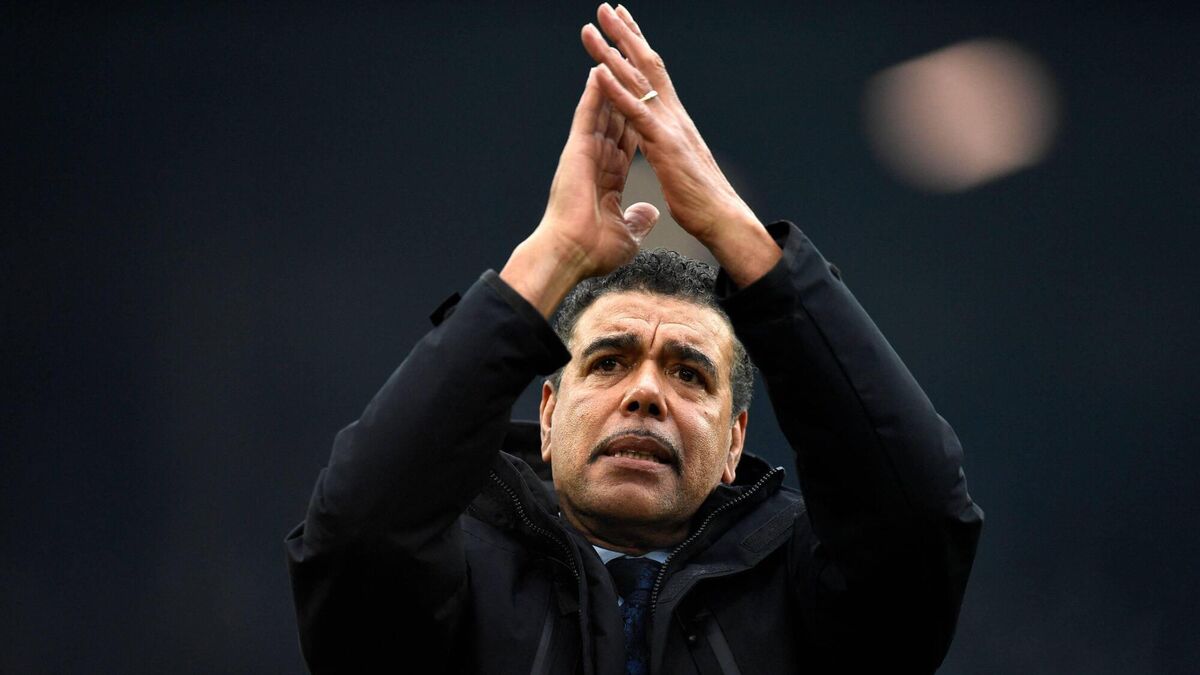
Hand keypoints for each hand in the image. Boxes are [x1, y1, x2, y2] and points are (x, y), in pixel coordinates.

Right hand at [501, 67, 660, 316]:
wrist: (569, 255)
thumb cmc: (592, 251)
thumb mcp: (626, 234)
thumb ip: (637, 220)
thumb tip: (649, 212)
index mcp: (608, 177)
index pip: (628, 140)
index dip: (638, 119)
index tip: (647, 101)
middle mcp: (596, 160)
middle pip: (616, 117)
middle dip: (625, 91)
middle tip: (630, 63)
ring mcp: (585, 153)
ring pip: (602, 110)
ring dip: (609, 82)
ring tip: (615, 53)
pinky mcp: (576, 150)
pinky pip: (587, 115)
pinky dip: (594, 93)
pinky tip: (601, 69)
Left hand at [582, 4, 780, 285]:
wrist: (724, 221)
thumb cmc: (703, 203)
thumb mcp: (680, 173)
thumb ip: (670, 158)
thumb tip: (667, 155)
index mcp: (674, 123)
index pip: (654, 77)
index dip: (638, 48)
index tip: (624, 24)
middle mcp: (673, 117)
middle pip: (646, 66)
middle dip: (625, 35)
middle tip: (606, 7)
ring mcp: (669, 128)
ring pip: (638, 81)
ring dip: (612, 52)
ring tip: (593, 26)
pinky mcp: (664, 145)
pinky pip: (635, 111)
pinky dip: (616, 89)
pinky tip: (598, 70)